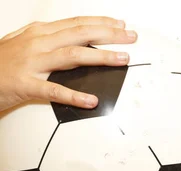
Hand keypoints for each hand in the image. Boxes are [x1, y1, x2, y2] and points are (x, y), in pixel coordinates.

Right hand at [0, 16, 136, 112]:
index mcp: (39, 33)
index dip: (101, 23)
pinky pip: (54, 91)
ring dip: (101, 57)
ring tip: (123, 59)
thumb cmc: (2, 64)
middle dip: (109, 34)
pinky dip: (75, 96)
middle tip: (131, 37)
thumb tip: (80, 43)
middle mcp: (38, 44)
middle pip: (80, 35)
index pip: (76, 24)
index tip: (121, 24)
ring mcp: (32, 64)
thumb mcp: (26, 45)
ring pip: (73, 56)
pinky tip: (91, 101)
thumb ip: (51, 42)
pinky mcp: (26, 85)